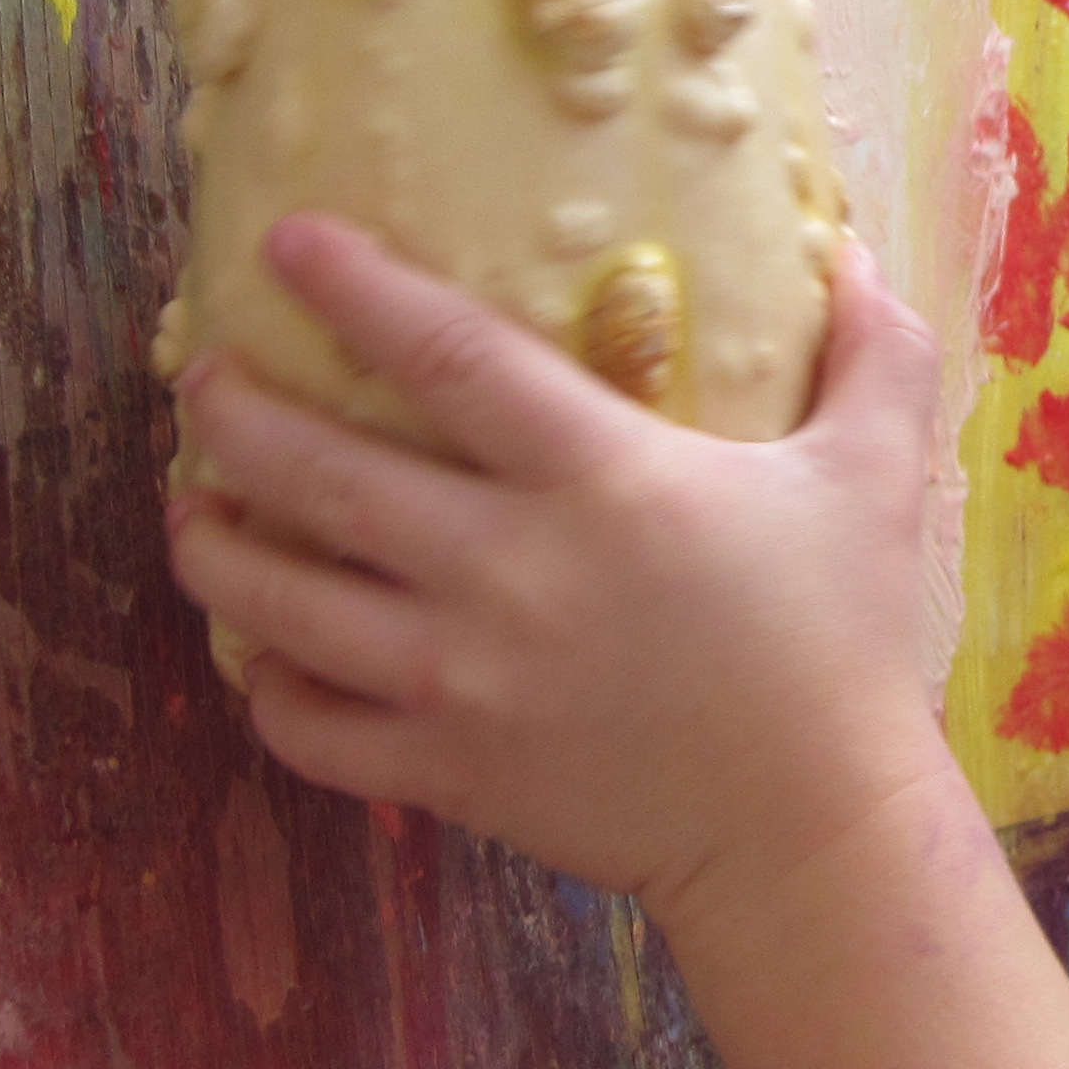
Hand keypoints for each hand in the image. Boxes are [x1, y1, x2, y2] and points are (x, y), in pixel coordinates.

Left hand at [166, 214, 958, 916]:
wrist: (811, 827)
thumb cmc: (842, 638)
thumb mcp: (874, 474)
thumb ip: (873, 354)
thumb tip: (853, 245)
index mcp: (601, 480)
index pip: (449, 357)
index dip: (358, 289)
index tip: (289, 240)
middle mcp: (505, 571)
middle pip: (324, 476)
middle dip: (238, 417)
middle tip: (203, 377)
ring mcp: (461, 681)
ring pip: (281, 605)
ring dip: (216, 547)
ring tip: (195, 506)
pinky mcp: (446, 771)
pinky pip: (308, 728)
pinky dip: (266, 686)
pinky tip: (260, 651)